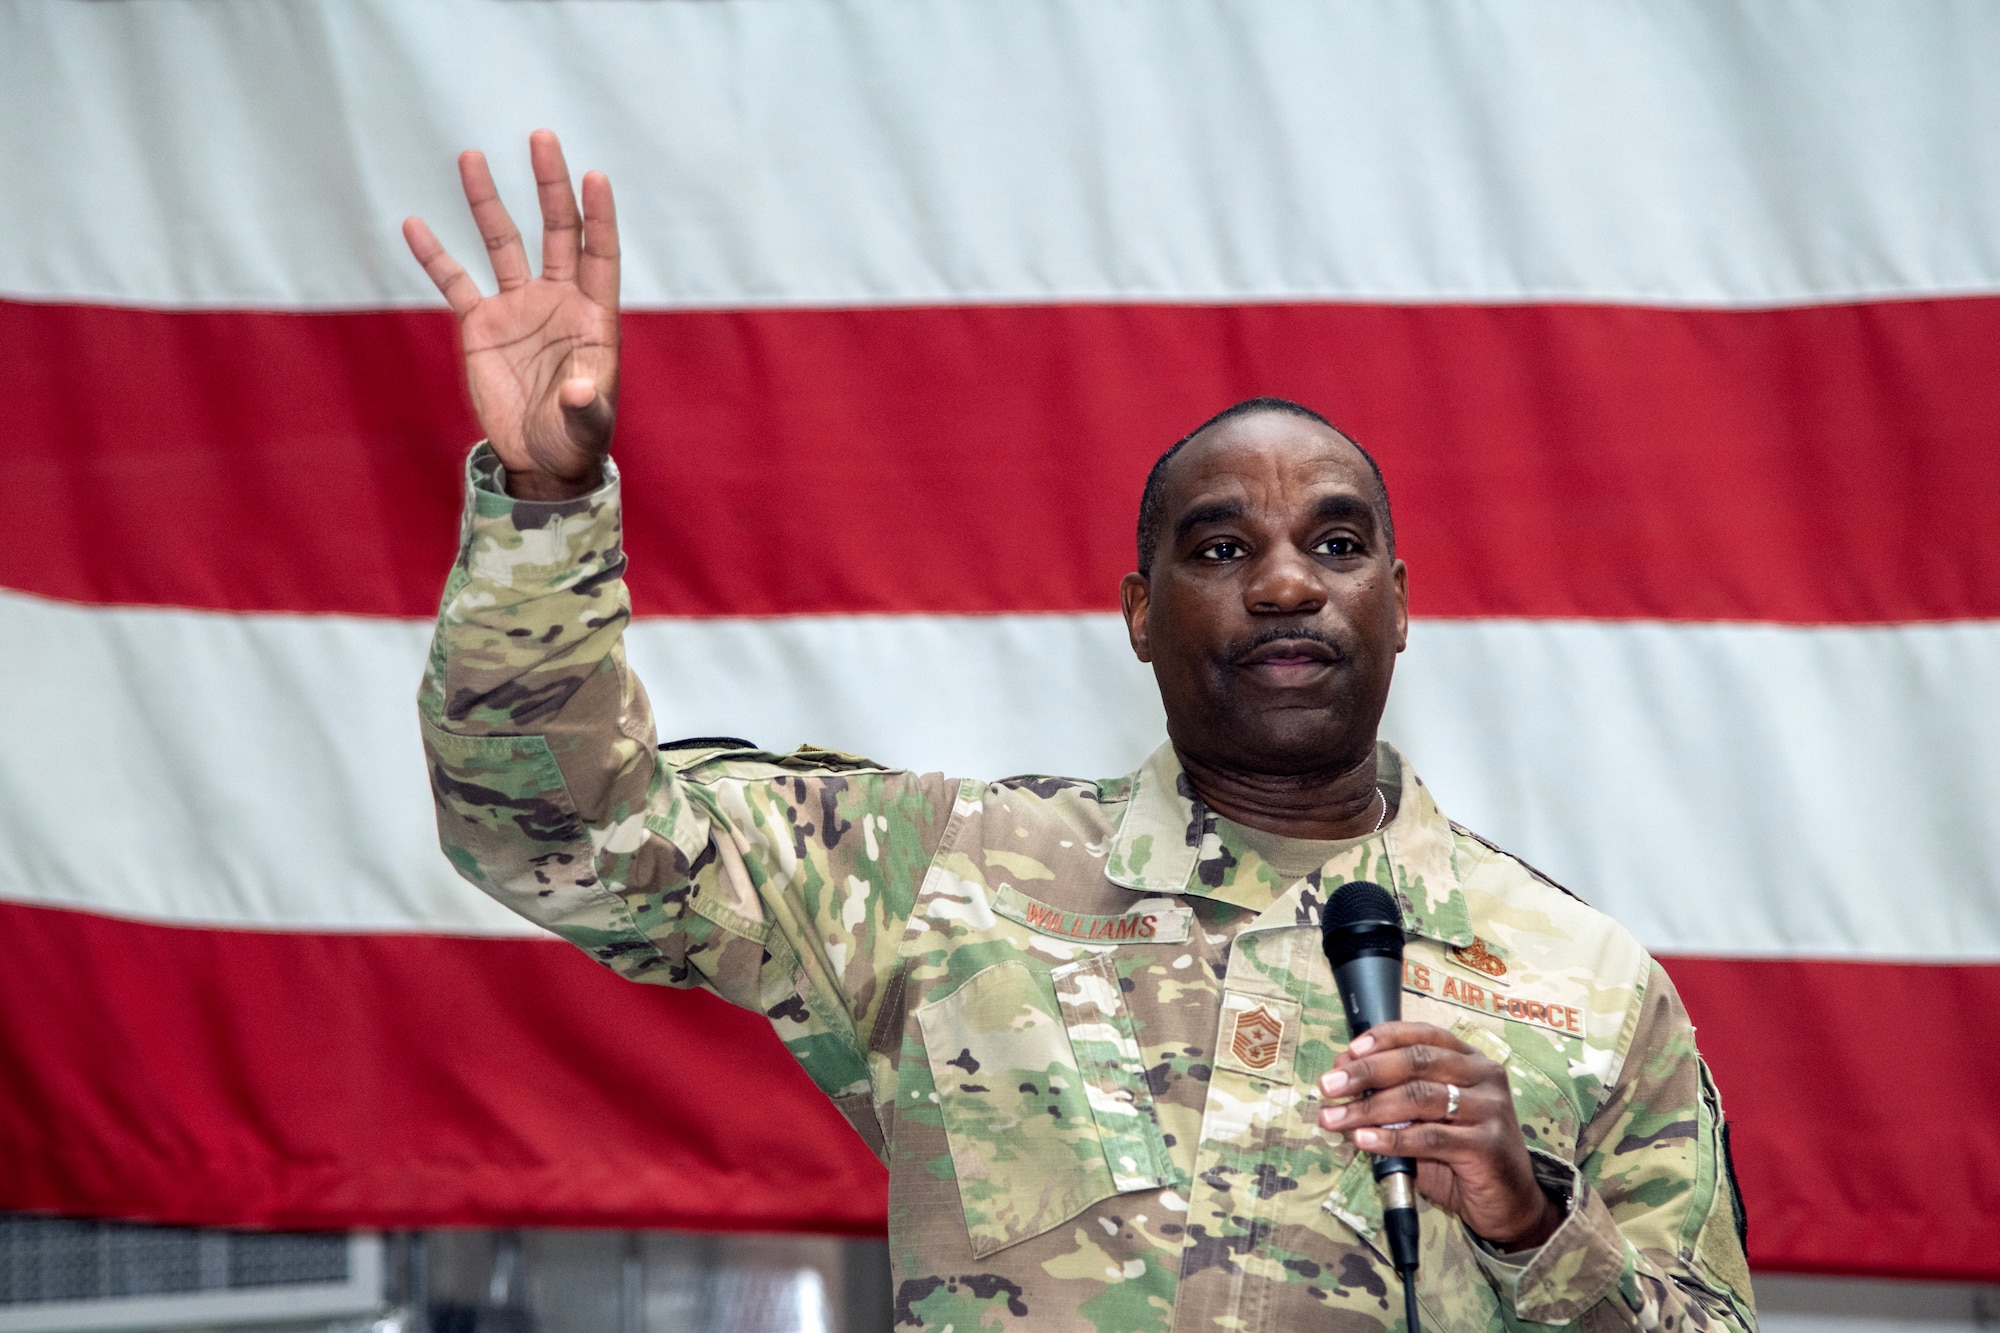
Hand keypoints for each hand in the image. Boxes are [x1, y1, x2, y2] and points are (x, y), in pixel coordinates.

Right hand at [403, 130, 619, 499]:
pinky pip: (454, 282)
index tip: (594, 175)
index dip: (598, 216)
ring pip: (503, 244)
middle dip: (550, 186)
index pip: (598, 253)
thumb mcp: (586, 426)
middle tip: (542, 137)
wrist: (539, 459)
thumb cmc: (575, 440)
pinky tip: (414, 224)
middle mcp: (557, 301)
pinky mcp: (481, 325)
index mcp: (592, 316)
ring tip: (471, 156)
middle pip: (556, 231)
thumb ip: (586, 406)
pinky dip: (434, 256)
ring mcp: (517, 308)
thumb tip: (581, 391)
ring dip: (487, 202)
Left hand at [1317, 1022, 1562, 1249]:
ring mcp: (1490, 1109)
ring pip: (1418, 1097)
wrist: (1509, 1203)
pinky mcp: (1488, 1145)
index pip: (1422, 1034)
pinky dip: (1390, 1138)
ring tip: (1335, 1118)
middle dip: (1365, 1071)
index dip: (1380, 1040)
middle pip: (1416, 1061)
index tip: (1346, 1053)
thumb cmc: (1461, 1156)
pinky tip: (1363, 1140)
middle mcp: (1484, 1076)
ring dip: (1368, 1108)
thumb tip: (1344, 1077)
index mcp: (1470, 1059)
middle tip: (1329, 1086)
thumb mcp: (1426, 1118)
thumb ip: (1394, 1096)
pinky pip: (1429, 1137)